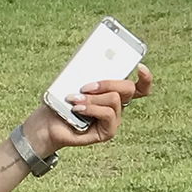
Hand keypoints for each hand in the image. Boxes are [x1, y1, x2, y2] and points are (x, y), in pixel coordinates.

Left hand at [22, 62, 152, 154]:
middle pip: (128, 89)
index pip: (139, 86)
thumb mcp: (74, 82)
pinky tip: (77, 109)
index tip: (140, 66)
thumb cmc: (59, 101)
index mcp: (112, 92)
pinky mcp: (107, 132)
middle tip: (85, 86)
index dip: (145, 77)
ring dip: (92, 98)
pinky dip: (91, 108)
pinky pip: (108, 115)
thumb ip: (88, 73)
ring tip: (74, 100)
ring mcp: (113, 120)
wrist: (46, 124)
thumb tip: (97, 60)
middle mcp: (117, 106)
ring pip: (114, 100)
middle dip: (108, 83)